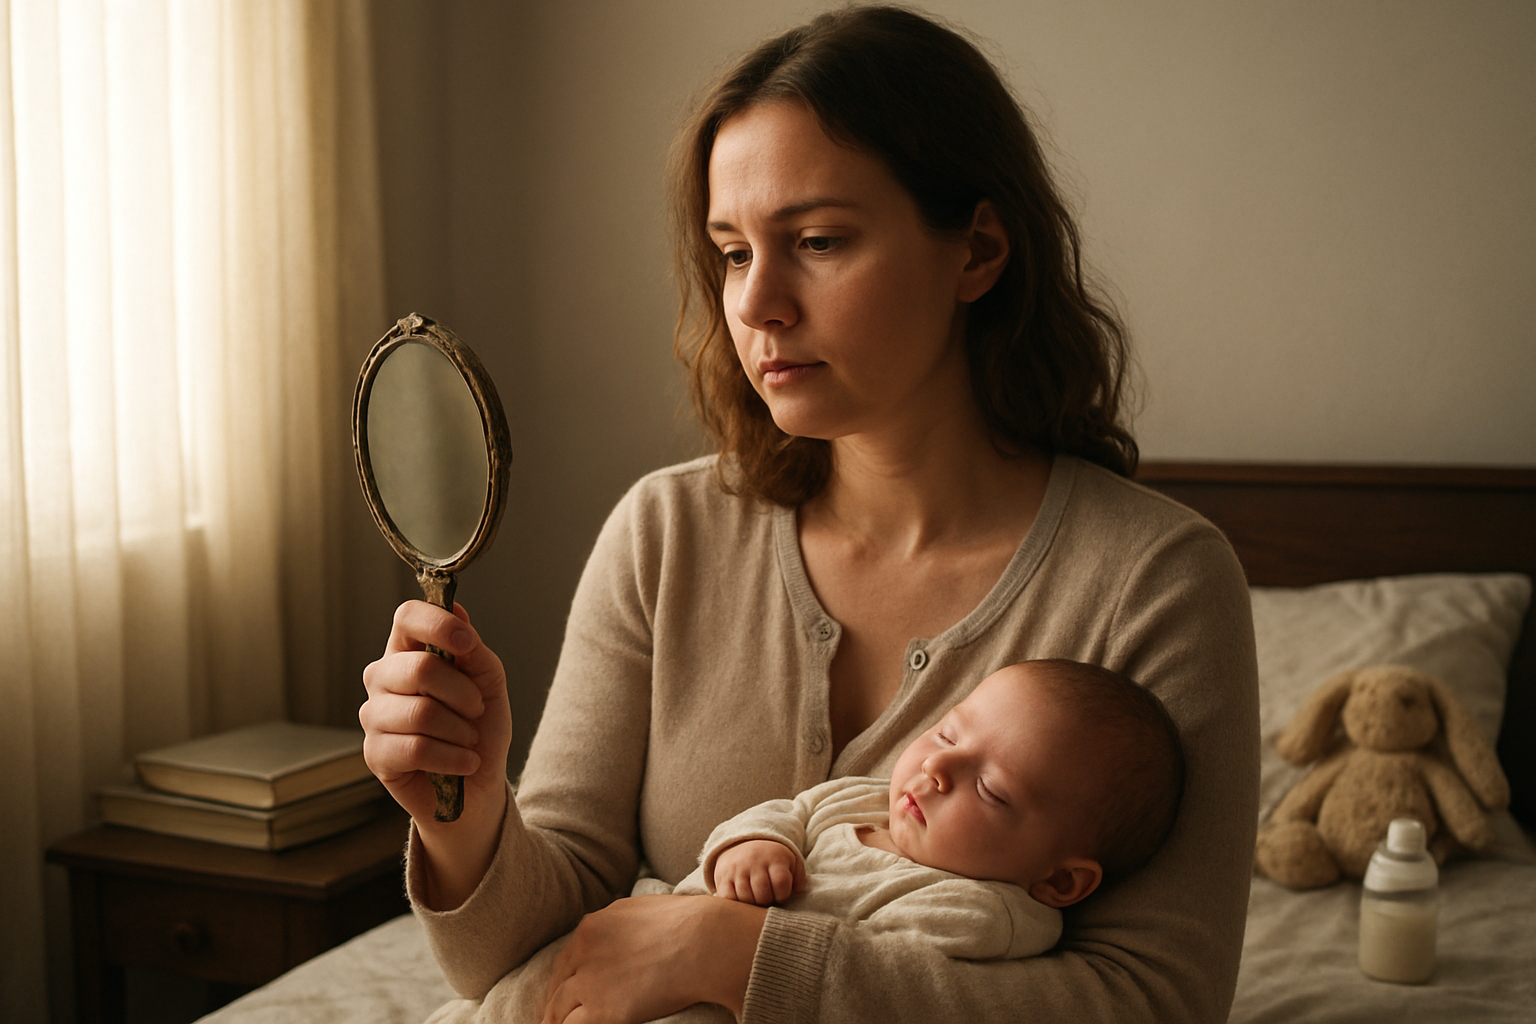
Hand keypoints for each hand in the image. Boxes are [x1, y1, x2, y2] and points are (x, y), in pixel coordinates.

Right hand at [359, 600, 510, 906]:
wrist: (478, 784)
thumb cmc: (479, 726)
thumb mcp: (488, 682)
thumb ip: (472, 649)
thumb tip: (456, 609)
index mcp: (408, 651)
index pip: (406, 617)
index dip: (436, 624)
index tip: (467, 643)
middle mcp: (383, 678)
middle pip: (419, 668)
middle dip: (464, 693)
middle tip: (476, 711)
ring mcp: (374, 716)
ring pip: (421, 713)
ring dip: (460, 731)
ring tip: (468, 741)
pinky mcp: (374, 754)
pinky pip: (417, 748)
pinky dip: (453, 758)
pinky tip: (464, 763)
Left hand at [541, 894, 765, 1023]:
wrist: (703, 941)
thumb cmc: (687, 924)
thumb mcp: (642, 910)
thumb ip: (621, 925)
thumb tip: (619, 932)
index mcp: (592, 926)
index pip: (567, 958)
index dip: (564, 978)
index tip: (563, 991)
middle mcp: (583, 951)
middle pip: (557, 983)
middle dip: (554, 1002)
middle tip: (552, 1016)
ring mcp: (589, 981)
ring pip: (558, 1009)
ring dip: (556, 1021)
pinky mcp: (600, 1009)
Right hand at [712, 839, 805, 905]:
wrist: (744, 843)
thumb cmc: (772, 860)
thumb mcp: (790, 862)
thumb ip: (799, 877)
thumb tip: (797, 892)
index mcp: (774, 858)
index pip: (781, 883)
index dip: (783, 894)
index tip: (780, 894)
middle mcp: (754, 862)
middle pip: (762, 894)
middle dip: (768, 902)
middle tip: (768, 899)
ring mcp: (737, 869)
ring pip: (745, 898)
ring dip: (753, 904)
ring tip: (756, 899)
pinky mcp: (722, 876)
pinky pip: (728, 898)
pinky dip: (736, 904)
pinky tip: (743, 900)